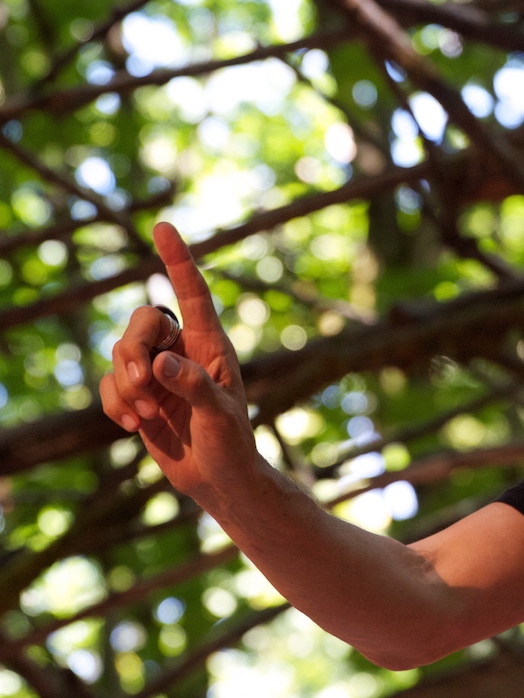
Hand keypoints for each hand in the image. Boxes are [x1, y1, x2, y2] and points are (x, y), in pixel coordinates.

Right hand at [100, 222, 259, 504]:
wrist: (218, 479)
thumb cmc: (231, 444)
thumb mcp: (220, 416)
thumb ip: (196, 387)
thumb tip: (162, 364)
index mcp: (212, 345)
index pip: (192, 293)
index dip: (178, 260)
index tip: (163, 227)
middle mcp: (183, 350)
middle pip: (141, 322)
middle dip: (132, 349)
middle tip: (143, 384)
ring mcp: (158, 372)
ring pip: (120, 353)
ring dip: (125, 385)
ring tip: (144, 417)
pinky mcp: (138, 395)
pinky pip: (110, 385)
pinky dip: (116, 404)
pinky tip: (135, 427)